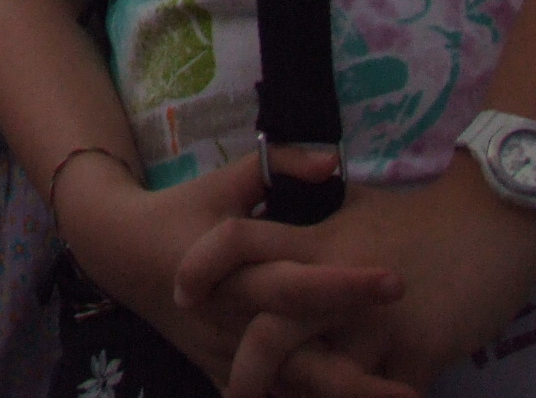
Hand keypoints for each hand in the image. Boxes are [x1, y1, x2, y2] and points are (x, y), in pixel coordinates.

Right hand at [62, 146, 413, 397]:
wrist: (122, 253)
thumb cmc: (182, 212)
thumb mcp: (221, 181)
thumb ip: (276, 168)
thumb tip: (332, 161)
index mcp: (235, 277)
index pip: (296, 286)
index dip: (345, 287)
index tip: (397, 283)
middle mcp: (234, 324)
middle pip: (301, 361)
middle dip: (357, 378)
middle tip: (413, 389)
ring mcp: (228, 356)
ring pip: (289, 392)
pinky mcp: (224, 373)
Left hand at [177, 158, 535, 396]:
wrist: (493, 221)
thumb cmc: (421, 216)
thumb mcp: (353, 205)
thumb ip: (312, 216)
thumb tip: (279, 216)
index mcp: (315, 241)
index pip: (239, 242)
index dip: (203, 265)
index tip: (181, 292)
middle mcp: (336, 283)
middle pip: (270, 331)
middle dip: (246, 372)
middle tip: (232, 391)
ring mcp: (378, 322)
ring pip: (323, 379)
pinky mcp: (420, 352)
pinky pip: (381, 395)